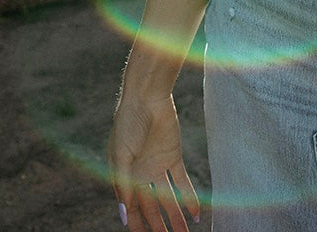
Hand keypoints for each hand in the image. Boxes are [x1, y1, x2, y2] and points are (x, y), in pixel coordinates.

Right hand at [108, 89, 200, 231]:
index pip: (132, 209)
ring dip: (176, 218)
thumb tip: (123, 215)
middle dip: (160, 228)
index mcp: (125, 177)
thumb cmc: (127, 124)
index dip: (138, 226)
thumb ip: (123, 186)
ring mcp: (158, 167)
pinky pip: (182, 182)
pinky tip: (195, 215)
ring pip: (168, 199)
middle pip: (152, 209)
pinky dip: (189, 198)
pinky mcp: (173, 156)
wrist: (146, 96)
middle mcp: (142, 175)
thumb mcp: (121, 156)